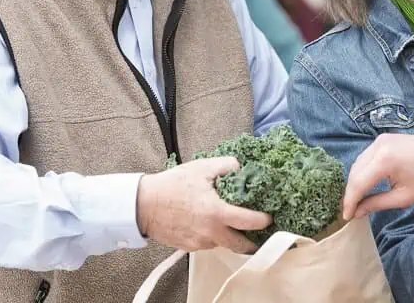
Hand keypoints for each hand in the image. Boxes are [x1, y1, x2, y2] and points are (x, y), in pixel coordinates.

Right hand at [136, 157, 271, 253]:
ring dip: (232, 237)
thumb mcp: (202, 168)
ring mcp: (200, 243)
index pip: (249, 222)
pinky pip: (209, 244)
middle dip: (253, 241)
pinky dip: (215, 237)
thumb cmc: (172, 185)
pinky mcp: (190, 247)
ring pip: (224, 244)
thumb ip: (227, 165)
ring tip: (235, 224)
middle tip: (259, 232)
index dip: (263, 220)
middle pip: (241, 245)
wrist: (143, 205)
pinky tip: (213, 224)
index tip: (269, 216)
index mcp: (217, 213)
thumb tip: (242, 168)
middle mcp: (211, 233)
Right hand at [342, 133, 413, 219]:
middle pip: (354, 172)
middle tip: (351, 210)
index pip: (358, 183)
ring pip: (358, 164)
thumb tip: (357, 212)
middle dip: (351, 192)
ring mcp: (379, 140)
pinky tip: (366, 184)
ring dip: (356, 181)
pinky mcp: (382, 139)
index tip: (346, 217)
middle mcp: (377, 146)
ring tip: (357, 200)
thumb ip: (377, 204)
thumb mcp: (403, 197)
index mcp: (383, 161)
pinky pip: (366, 157)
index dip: (350, 202)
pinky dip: (363, 171)